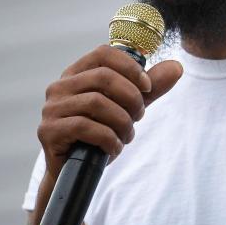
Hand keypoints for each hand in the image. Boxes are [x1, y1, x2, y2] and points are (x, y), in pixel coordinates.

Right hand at [37, 45, 182, 178]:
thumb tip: (177, 67)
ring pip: (97, 103)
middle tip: (139, 116)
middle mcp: (60, 87)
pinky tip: (114, 147)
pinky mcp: (49, 131)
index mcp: (77, 74)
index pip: (104, 53)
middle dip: (131, 98)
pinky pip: (86, 127)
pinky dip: (109, 139)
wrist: (77, 171)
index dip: (131, 67)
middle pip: (103, 77)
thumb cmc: (101, 133)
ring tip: (127, 135)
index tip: (147, 87)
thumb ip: (150, 88)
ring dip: (122, 122)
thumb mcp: (129, 107)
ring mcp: (51, 109)